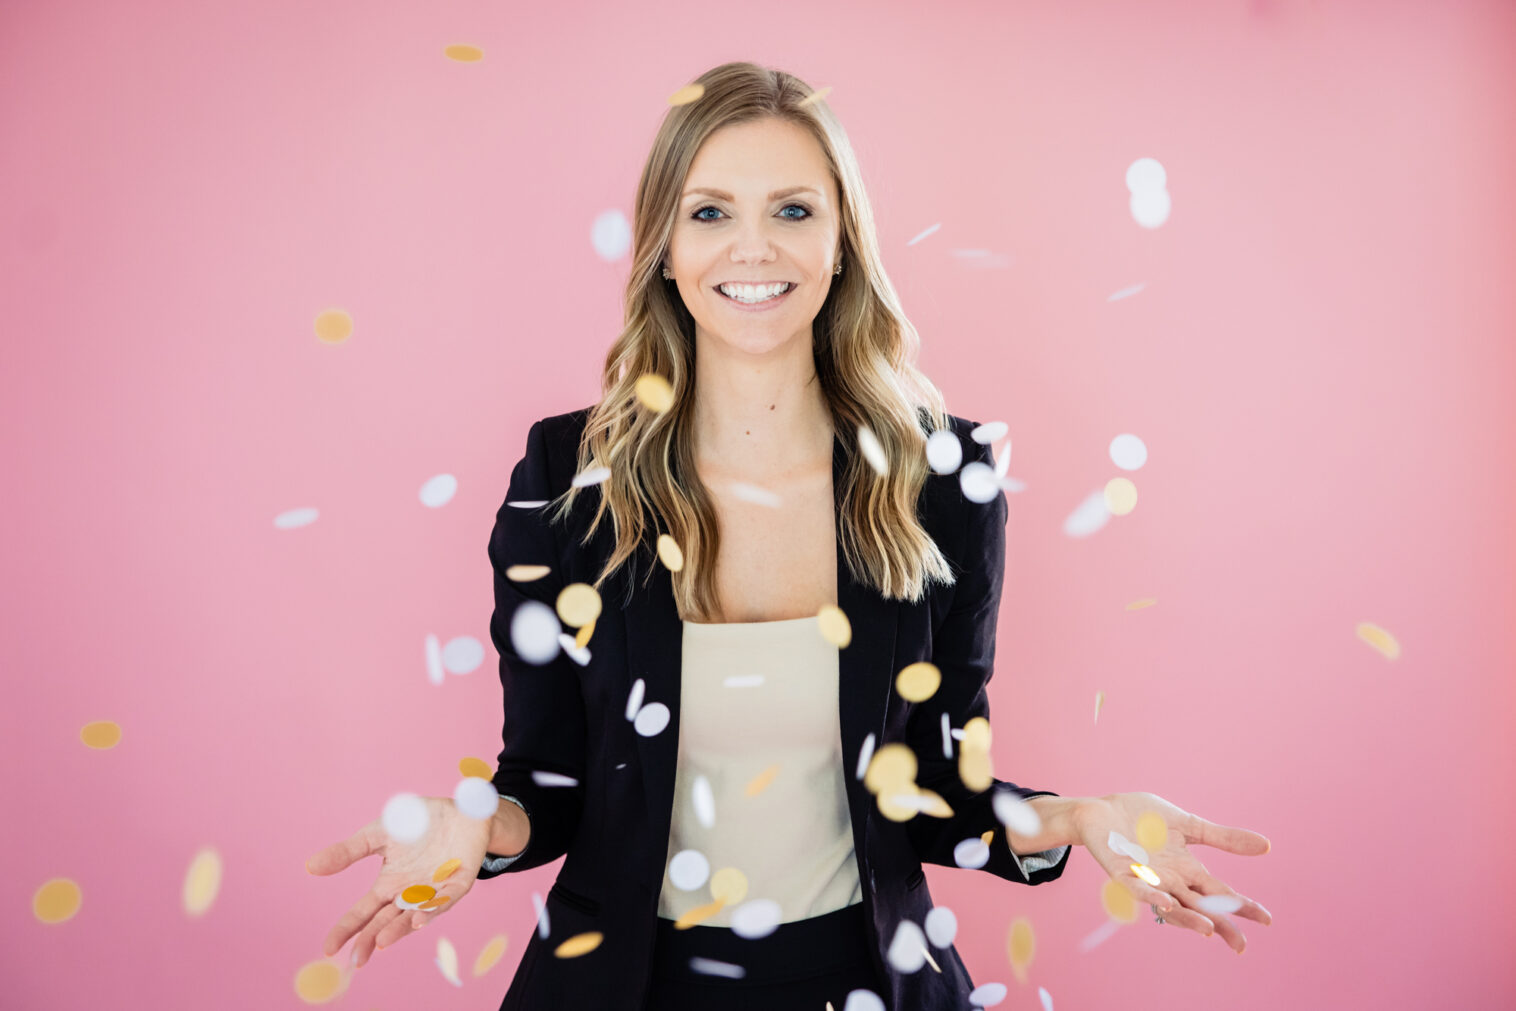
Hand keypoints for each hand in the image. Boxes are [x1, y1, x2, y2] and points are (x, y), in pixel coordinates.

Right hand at [306, 795, 494, 967]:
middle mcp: (410, 894)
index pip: (363, 912)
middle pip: (386, 922)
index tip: (329, 948)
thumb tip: (310, 867)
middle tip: (357, 959)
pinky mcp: (458, 883)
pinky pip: (445, 901)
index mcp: (389, 885)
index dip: (347, 929)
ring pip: (414, 917)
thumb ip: (349, 851)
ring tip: (382, 942)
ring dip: (399, 930)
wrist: (460, 811)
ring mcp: (434, 892)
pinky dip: (433, 911)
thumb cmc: (418, 825)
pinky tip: (419, 919)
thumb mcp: (379, 833)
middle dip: (370, 940)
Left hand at [1072, 792, 1272, 952]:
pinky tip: (1166, 902)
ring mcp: (1147, 878)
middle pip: (1200, 907)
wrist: (1103, 810)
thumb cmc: (1145, 820)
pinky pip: (1137, 889)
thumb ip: (1223, 838)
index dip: (1242, 907)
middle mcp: (1170, 880)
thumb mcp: (1190, 825)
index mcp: (1188, 870)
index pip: (1220, 894)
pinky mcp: (1121, 872)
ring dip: (1188, 918)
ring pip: (1171, 905)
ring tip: (1210, 929)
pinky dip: (1151, 896)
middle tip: (1241, 945)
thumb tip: (1267, 846)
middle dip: (1220, 925)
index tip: (1267, 920)